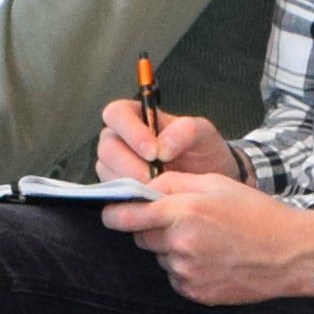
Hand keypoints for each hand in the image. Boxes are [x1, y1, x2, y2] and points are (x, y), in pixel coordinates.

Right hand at [93, 100, 237, 184]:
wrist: (207, 184)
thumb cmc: (202, 152)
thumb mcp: (204, 135)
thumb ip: (187, 131)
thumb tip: (162, 146)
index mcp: (136, 116)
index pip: (116, 113)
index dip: (130, 131)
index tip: (153, 152)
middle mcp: (120, 138)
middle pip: (107, 146)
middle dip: (129, 164)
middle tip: (152, 178)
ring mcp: (115, 165)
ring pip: (106, 171)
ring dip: (129, 183)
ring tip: (155, 190)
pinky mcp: (117, 189)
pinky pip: (112, 192)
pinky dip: (129, 197)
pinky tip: (149, 200)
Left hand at [104, 169, 313, 308]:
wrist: (290, 253)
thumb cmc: (256, 213)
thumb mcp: (216, 183)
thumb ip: (174, 183)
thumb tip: (143, 189)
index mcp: (184, 212)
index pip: (126, 217)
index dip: (114, 214)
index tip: (112, 213)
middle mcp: (180, 244)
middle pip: (141, 238)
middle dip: (153, 229)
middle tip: (184, 222)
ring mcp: (187, 272)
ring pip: (160, 258)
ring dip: (172, 249)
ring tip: (207, 242)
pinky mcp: (195, 292)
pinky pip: (175, 277)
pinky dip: (186, 269)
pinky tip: (212, 259)